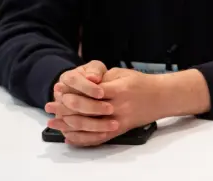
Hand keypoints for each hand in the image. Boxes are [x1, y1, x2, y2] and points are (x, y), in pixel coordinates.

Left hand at [47, 67, 163, 146]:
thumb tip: (79, 86)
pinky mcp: (120, 130)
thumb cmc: (142, 83)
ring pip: (89, 127)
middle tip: (50, 106)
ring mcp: (120, 120)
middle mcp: (119, 106)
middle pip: (87, 110)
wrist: (162, 97)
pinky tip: (69, 136)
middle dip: (65, 108)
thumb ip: (102, 79)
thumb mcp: (122, 73)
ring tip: (53, 122)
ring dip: (68, 125)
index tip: (59, 89)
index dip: (72, 91)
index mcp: (119, 89)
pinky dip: (82, 139)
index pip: (90, 92)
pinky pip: (98, 138)